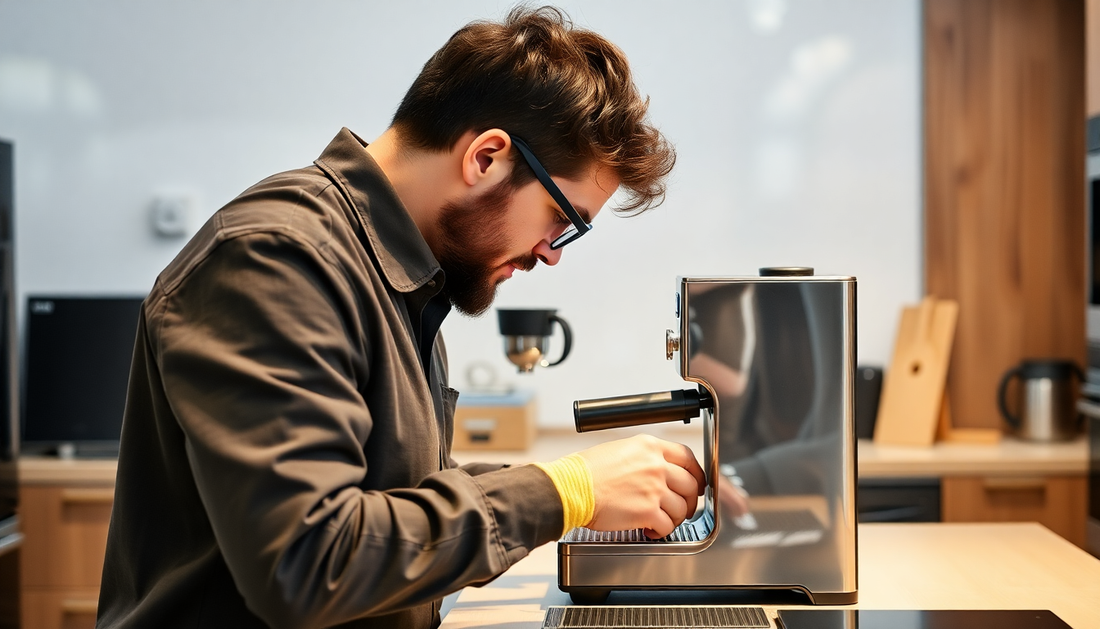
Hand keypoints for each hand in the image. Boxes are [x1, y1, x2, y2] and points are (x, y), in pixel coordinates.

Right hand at [576, 434, 705, 538]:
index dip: (696, 473)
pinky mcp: (647, 511)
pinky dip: (662, 532)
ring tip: (660, 521)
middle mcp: (656, 465)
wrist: (572, 487)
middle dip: (689, 500)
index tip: (696, 483)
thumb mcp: (620, 449)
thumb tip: (657, 471)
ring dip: (674, 518)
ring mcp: (654, 488)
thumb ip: (644, 457)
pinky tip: (650, 530)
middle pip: (690, 484)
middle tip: (682, 508)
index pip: (687, 457)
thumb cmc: (586, 471)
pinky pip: (667, 525)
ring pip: (681, 507)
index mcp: (649, 447)